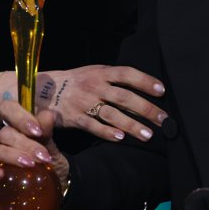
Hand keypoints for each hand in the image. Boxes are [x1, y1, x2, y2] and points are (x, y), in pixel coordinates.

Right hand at [0, 108, 68, 187]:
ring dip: (11, 156)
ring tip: (29, 164)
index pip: (8, 109)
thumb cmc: (47, 160)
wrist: (51, 184)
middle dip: (25, 144)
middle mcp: (3, 139)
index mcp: (17, 125)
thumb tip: (49, 115)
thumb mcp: (52, 146)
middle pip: (5, 133)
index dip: (20, 117)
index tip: (38, 131)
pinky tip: (0, 175)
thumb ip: (47, 131)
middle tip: (42, 156)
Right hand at [28, 65, 166, 142]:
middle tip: (163, 119)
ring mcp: (85, 102)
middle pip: (124, 97)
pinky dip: (107, 132)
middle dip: (146, 109)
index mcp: (102, 72)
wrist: (45, 90)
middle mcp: (95, 86)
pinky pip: (93, 126)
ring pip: (112, 114)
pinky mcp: (75, 118)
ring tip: (148, 135)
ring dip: (131, 125)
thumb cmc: (77, 81)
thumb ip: (115, 78)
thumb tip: (142, 86)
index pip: (127, 74)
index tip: (161, 90)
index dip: (144, 81)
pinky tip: (120, 138)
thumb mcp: (95, 72)